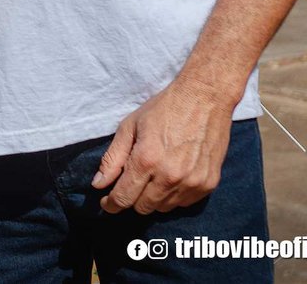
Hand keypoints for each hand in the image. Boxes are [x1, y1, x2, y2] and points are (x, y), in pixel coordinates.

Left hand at [92, 79, 235, 213]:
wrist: (205, 98)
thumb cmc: (164, 109)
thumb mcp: (129, 127)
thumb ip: (112, 158)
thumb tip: (98, 185)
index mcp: (146, 160)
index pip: (123, 198)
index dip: (111, 204)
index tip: (107, 202)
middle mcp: (170, 176)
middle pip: (143, 207)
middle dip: (132, 198)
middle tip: (132, 182)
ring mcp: (192, 183)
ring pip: (163, 208)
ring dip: (154, 198)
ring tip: (154, 175)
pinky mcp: (208, 184)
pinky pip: (184, 204)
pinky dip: (174, 196)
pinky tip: (172, 176)